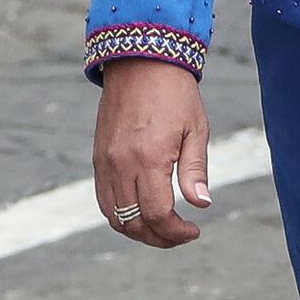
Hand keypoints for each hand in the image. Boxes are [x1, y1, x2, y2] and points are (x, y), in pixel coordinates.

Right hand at [91, 58, 211, 248]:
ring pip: (114, 216)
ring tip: (162, 229)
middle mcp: (121, 164)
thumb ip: (195, 170)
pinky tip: (142, 212)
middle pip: (134, 222)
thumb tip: (202, 204)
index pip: (158, 214)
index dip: (176, 232)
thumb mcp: (195, 130)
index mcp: (149, 158)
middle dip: (159, 238)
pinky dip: (121, 215)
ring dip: (138, 231)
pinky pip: (104, 199)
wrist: (140, 61)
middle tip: (180, 235)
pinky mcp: (98, 158)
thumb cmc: (175, 94)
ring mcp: (105, 162)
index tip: (194, 231)